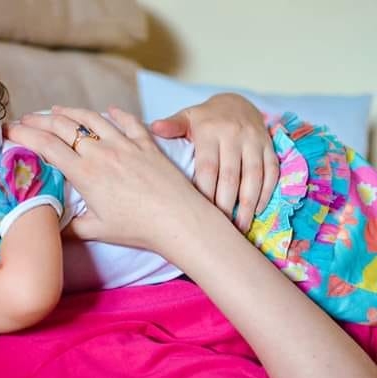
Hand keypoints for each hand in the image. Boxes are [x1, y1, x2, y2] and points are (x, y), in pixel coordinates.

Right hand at [6, 105, 208, 255]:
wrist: (179, 220)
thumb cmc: (138, 229)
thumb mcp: (97, 231)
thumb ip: (70, 227)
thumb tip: (50, 228)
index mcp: (85, 173)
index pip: (46, 146)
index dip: (24, 135)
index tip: (9, 131)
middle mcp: (102, 153)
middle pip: (63, 127)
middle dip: (39, 120)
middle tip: (25, 119)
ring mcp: (125, 144)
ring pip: (91, 118)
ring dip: (70, 111)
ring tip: (55, 110)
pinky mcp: (146, 143)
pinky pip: (128, 121)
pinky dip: (114, 114)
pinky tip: (108, 111)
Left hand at [151, 93, 278, 231]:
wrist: (236, 102)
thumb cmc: (204, 118)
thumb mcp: (187, 118)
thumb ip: (172, 126)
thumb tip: (154, 127)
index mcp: (210, 131)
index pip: (207, 167)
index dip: (205, 193)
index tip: (200, 214)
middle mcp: (234, 135)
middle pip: (230, 176)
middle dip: (225, 204)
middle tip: (219, 228)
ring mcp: (254, 141)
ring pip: (254, 176)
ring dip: (248, 204)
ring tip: (240, 227)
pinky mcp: (269, 146)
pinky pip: (271, 171)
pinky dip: (265, 192)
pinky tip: (256, 210)